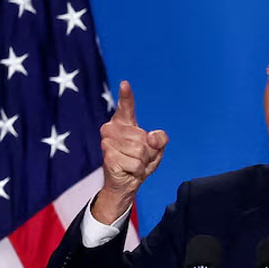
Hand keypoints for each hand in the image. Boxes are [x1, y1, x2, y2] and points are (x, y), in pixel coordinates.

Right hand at [92, 80, 167, 223]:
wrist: (124, 183)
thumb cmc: (139, 161)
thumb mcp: (157, 149)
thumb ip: (160, 139)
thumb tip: (151, 137)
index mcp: (123, 123)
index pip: (126, 107)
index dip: (126, 96)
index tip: (125, 84)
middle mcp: (112, 129)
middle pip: (144, 138)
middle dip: (148, 152)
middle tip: (139, 158)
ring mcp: (108, 142)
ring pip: (141, 151)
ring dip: (143, 162)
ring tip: (134, 164)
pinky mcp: (109, 156)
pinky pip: (136, 164)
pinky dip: (138, 171)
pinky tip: (129, 171)